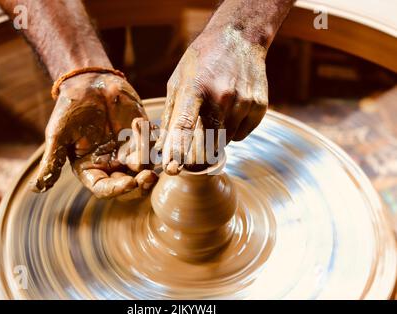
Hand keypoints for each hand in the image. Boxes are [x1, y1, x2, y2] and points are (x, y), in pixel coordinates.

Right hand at [32, 72, 156, 198]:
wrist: (88, 81)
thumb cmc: (70, 108)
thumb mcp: (58, 135)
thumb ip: (52, 162)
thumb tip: (36, 189)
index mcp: (91, 169)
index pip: (105, 189)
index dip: (117, 190)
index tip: (130, 183)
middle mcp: (111, 165)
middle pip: (130, 185)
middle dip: (141, 184)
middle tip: (149, 176)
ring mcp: (127, 151)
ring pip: (144, 166)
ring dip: (148, 159)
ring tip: (140, 133)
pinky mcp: (141, 136)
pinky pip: (152, 145)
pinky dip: (151, 138)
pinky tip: (140, 122)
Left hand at [156, 26, 267, 174]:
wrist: (238, 39)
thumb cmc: (201, 62)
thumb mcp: (178, 82)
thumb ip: (170, 117)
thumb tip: (160, 148)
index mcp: (195, 88)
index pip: (184, 126)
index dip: (176, 150)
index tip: (170, 168)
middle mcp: (221, 96)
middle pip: (208, 142)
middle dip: (199, 150)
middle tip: (196, 140)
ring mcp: (243, 101)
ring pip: (226, 140)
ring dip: (217, 135)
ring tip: (216, 110)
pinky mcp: (259, 106)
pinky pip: (242, 134)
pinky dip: (234, 130)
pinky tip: (232, 109)